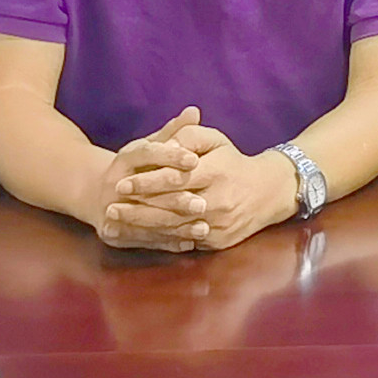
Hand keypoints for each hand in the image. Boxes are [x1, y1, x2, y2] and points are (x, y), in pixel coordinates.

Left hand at [111, 119, 294, 253]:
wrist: (267, 192)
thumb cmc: (232, 161)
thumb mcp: (215, 140)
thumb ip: (187, 135)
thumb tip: (165, 140)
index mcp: (216, 172)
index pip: (175, 178)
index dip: (146, 182)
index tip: (121, 184)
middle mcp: (218, 200)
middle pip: (171, 207)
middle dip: (137, 208)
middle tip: (110, 207)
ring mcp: (219, 224)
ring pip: (175, 227)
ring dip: (143, 226)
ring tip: (117, 223)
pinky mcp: (218, 242)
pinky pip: (185, 241)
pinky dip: (160, 239)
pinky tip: (139, 236)